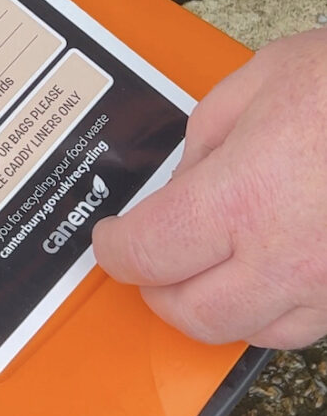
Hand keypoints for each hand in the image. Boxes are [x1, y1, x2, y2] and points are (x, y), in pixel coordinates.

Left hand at [93, 29, 326, 348]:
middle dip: (156, 289)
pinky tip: (266, 276)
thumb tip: (184, 184)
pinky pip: (306, 327)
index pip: (149, 253)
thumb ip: (205, 142)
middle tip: (147, 261)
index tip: (110, 240)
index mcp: (245, 197)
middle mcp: (288, 257)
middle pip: (191, 314)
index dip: (114, 250)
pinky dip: (270, 312)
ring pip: (250, 333)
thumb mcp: (259, 83)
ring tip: (204, 269)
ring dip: (213, 307)